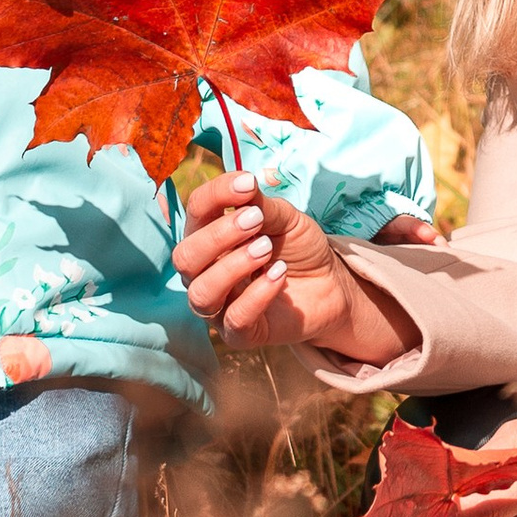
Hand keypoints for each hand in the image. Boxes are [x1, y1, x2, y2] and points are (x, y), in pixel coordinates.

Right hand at [174, 173, 421, 365]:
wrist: (331, 285)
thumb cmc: (298, 248)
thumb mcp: (286, 218)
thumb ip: (262, 204)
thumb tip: (243, 184)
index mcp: (209, 236)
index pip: (195, 212)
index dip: (216, 195)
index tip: (247, 184)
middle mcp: (205, 271)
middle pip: (185, 257)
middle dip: (218, 235)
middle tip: (256, 220)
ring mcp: (220, 304)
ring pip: (201, 293)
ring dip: (232, 266)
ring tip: (266, 249)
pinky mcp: (240, 333)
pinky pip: (234, 319)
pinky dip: (257, 294)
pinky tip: (279, 274)